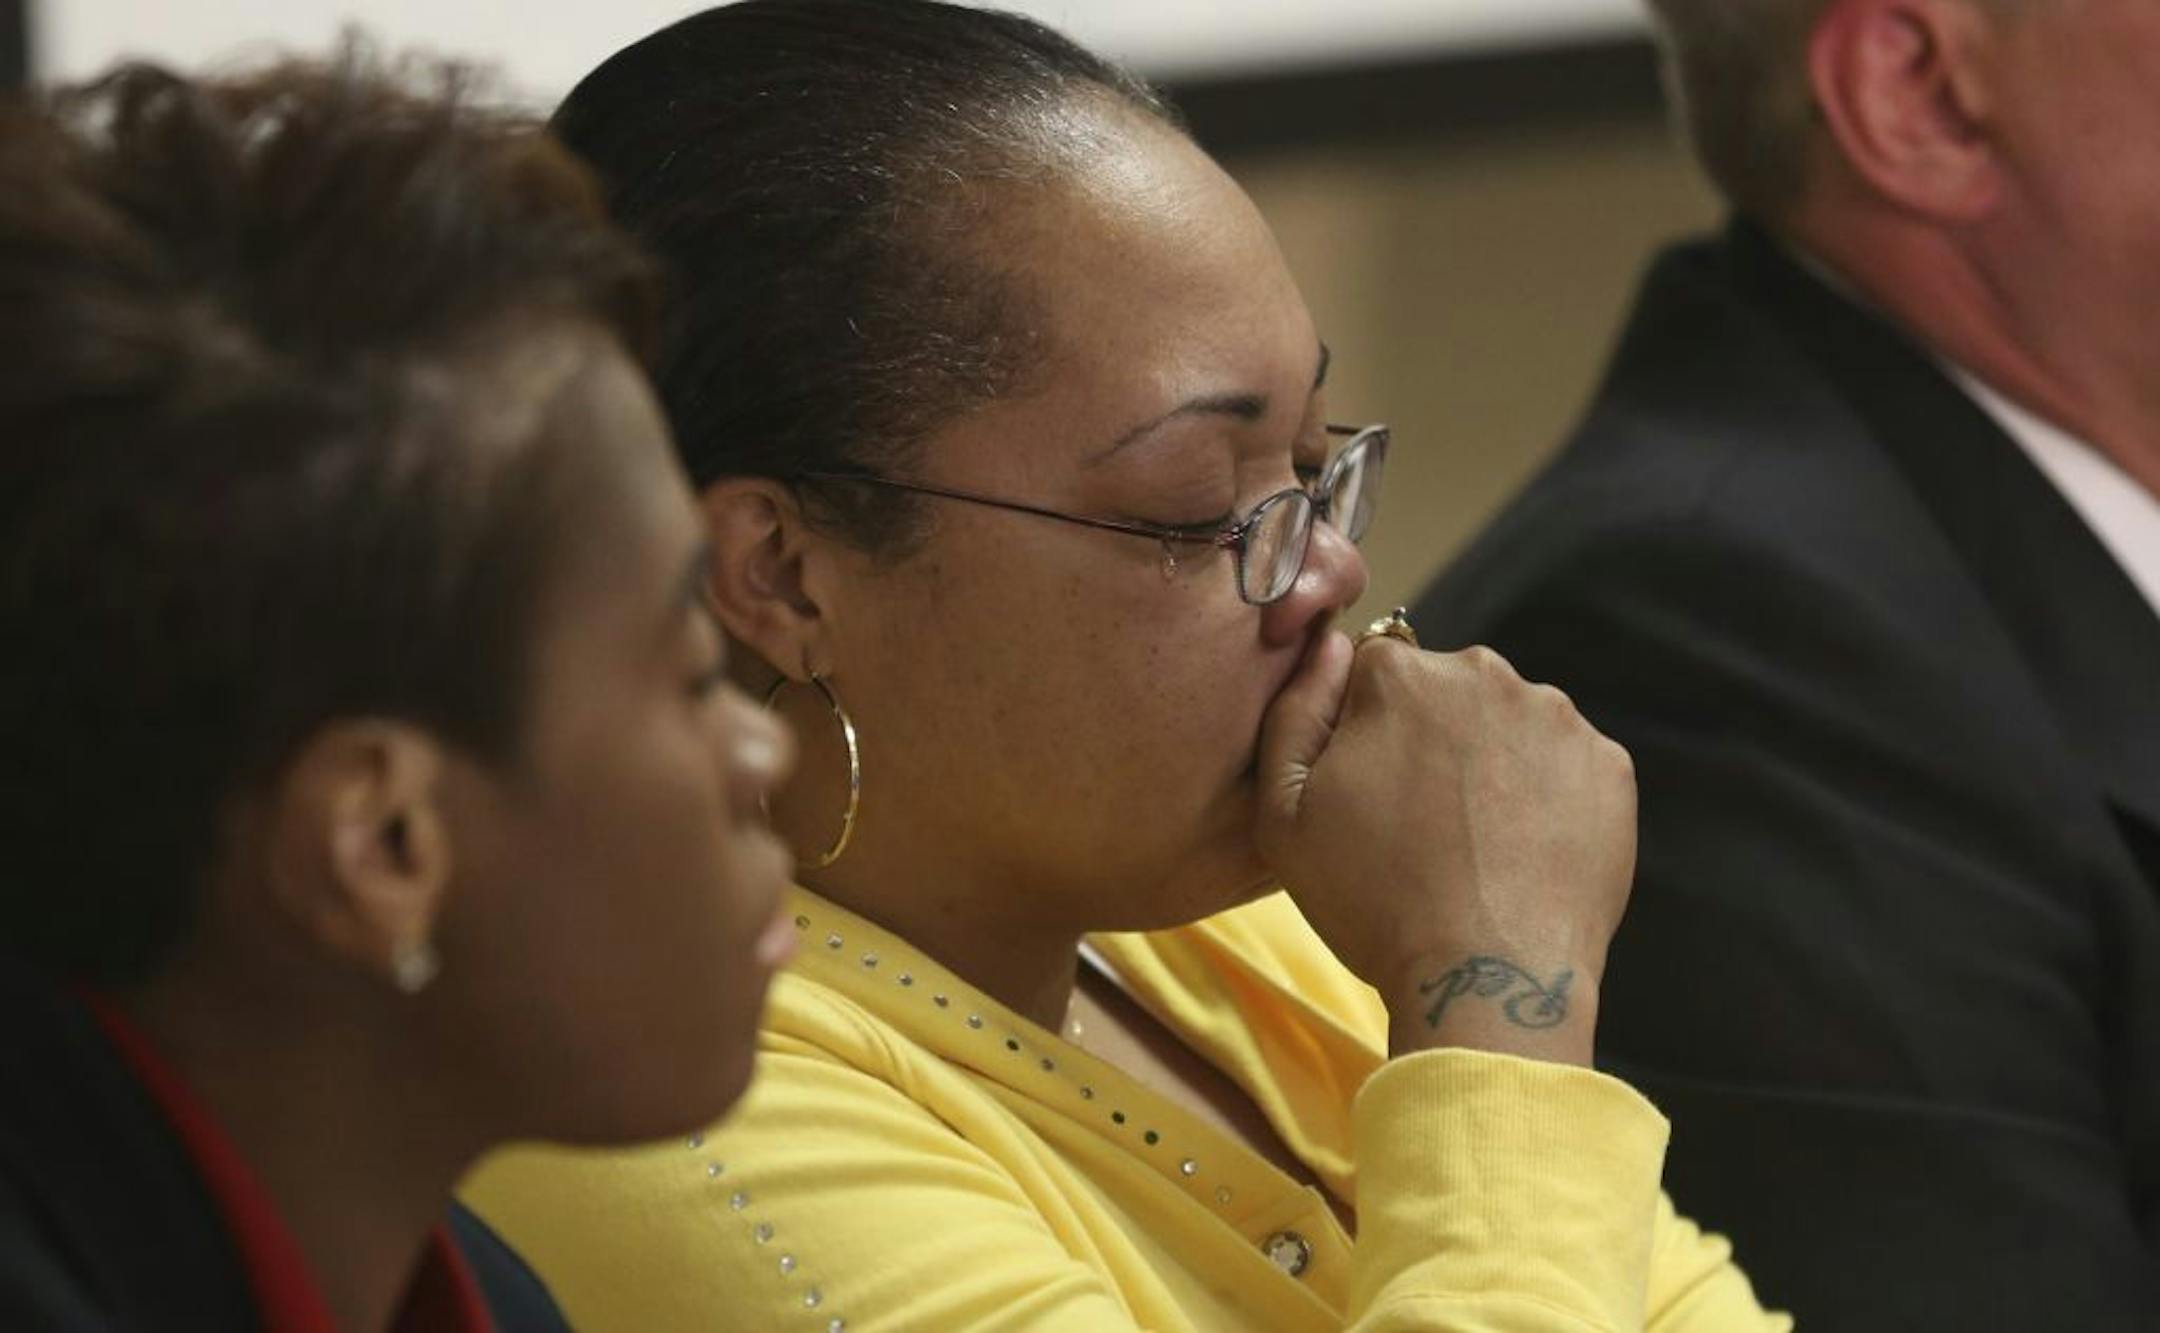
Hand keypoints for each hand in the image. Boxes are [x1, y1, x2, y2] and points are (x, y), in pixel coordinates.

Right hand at [1254, 630, 1636, 1063]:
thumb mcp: (1284, 814)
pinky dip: (1545, 796)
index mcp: (1402, 675)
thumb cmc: (1373, 902)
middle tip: (1419, 822)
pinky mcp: (1609, 767)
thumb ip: (1293, 712)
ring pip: (1509, 723)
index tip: (1368, 787)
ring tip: (1474, 843)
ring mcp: (1558, 718)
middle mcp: (1486, 674)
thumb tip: (1328, 647)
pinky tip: (1521, 851)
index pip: (1374, 668)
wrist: (1489, 979)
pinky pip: (1565, 764)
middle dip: (1431, 735)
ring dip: (1490, 762)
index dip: (1363, 727)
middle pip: (1446, 689)